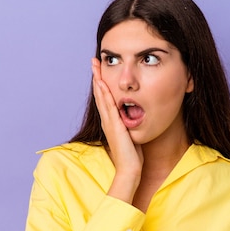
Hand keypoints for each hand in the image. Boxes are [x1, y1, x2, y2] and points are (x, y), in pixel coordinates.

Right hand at [92, 58, 142, 202]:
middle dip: (97, 76)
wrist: (129, 169)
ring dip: (98, 80)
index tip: (100, 69)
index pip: (105, 98)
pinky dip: (104, 93)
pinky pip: (108, 106)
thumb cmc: (132, 155)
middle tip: (93, 61)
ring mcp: (109, 122)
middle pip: (99, 94)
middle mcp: (107, 120)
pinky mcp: (114, 125)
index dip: (101, 83)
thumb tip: (136, 115)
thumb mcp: (131, 134)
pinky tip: (102, 83)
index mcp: (111, 121)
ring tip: (95, 66)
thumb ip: (130, 124)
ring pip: (101, 97)